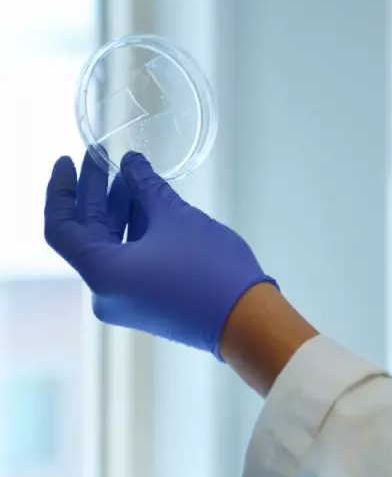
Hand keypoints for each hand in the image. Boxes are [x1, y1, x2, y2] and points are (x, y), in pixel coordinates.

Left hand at [44, 151, 276, 358]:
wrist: (247, 319)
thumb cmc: (211, 270)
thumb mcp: (176, 218)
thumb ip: (147, 186)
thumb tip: (131, 163)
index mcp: (102, 272)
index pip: (61, 226)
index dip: (61, 189)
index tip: (68, 160)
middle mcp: (104, 291)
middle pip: (87, 234)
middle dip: (95, 193)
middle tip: (103, 157)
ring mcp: (124, 299)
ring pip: (109, 246)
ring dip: (118, 210)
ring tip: (131, 176)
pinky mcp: (144, 302)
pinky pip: (127, 260)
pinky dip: (132, 231)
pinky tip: (147, 205)